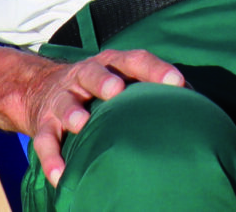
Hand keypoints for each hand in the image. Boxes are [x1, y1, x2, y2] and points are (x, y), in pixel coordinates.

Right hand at [13, 48, 188, 187]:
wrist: (39, 89)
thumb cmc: (99, 90)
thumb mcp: (122, 81)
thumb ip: (151, 92)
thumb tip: (196, 110)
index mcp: (111, 64)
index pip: (135, 60)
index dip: (156, 69)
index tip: (177, 82)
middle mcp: (84, 76)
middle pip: (93, 72)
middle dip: (104, 80)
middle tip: (116, 90)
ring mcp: (62, 99)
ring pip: (65, 102)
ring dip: (72, 111)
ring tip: (80, 124)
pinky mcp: (42, 123)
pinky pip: (44, 141)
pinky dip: (51, 158)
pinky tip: (61, 176)